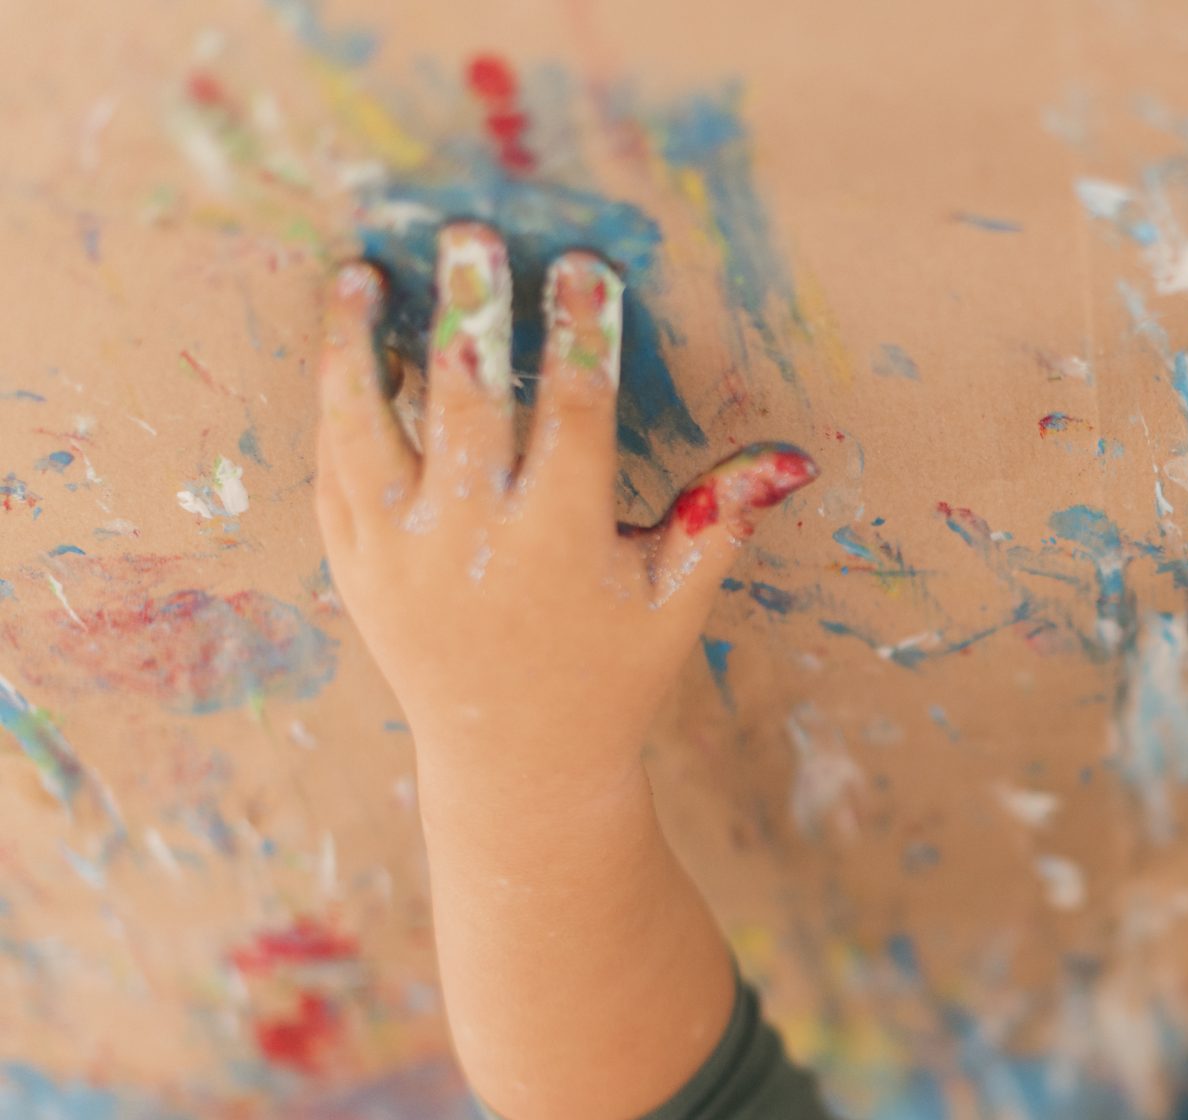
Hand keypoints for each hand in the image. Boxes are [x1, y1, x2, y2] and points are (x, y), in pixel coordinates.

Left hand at [314, 223, 815, 805]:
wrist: (514, 762)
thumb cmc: (612, 674)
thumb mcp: (675, 601)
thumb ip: (722, 518)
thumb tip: (798, 455)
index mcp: (560, 544)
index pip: (575, 416)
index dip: (582, 336)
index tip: (584, 266)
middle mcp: (473, 542)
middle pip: (466, 399)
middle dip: (471, 308)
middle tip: (470, 232)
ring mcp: (400, 552)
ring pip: (368, 423)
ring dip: (360, 340)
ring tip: (362, 272)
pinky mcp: (353, 561)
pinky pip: (334, 464)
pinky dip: (336, 399)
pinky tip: (346, 342)